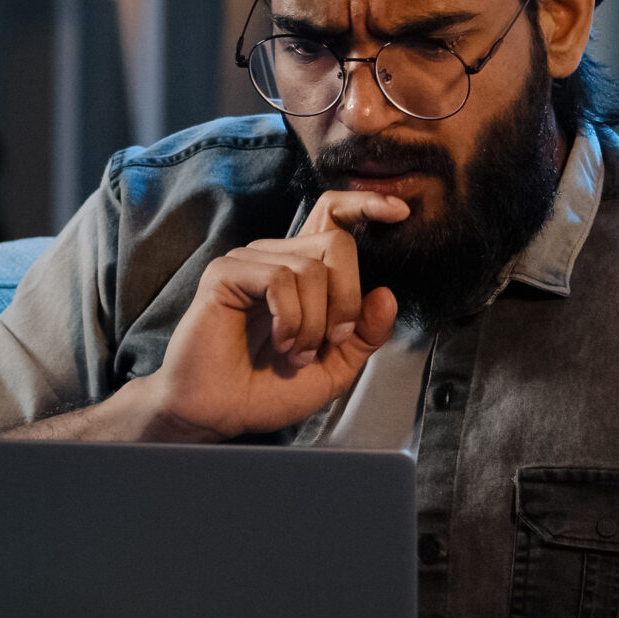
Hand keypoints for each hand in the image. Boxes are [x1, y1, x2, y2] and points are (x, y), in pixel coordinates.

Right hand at [138, 191, 408, 440]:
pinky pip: (279, 279)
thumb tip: (386, 296)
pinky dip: (290, 319)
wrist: (220, 413)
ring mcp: (249, 262)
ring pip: (310, 267)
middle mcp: (277, 258)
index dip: (365, 204)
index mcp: (303, 272)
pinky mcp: (226, 274)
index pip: (333, 214)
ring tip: (296, 352)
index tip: (399, 212)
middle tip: (332, 340)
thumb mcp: (335, 367)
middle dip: (346, 298)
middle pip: (336, 243)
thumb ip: (364, 334)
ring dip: (314, 322)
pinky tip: (280, 342)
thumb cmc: (266, 390)